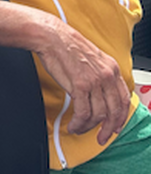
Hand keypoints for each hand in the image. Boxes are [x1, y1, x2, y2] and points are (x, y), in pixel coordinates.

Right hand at [34, 17, 130, 144]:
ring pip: (98, 114)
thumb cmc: (65, 44)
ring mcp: (94, 81)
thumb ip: (100, 74)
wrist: (50, 36)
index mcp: (112, 68)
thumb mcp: (92, 57)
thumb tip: (99, 92)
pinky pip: (83, 112)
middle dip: (108, 129)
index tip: (115, 125)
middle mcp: (107, 76)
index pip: (123, 99)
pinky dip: (79, 123)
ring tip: (79, 129)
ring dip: (89, 127)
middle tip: (101, 137)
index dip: (120, 116)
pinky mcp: (80, 85)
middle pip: (113, 111)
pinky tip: (73, 125)